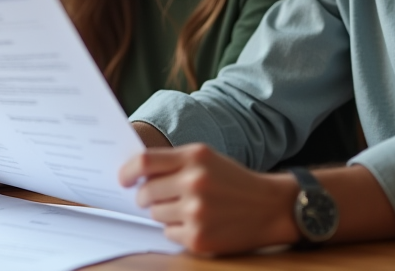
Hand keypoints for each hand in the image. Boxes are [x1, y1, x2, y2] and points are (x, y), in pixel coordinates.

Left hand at [119, 143, 298, 254]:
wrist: (270, 207)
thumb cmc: (233, 180)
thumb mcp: (207, 158)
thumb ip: (174, 162)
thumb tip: (135, 175)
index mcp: (194, 157)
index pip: (144, 162)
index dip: (127, 171)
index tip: (123, 179)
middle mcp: (194, 182)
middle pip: (146, 192)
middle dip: (146, 197)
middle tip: (156, 198)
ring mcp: (196, 212)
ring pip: (155, 214)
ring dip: (163, 213)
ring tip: (187, 208)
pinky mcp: (198, 237)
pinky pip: (168, 233)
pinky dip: (177, 229)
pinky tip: (197, 222)